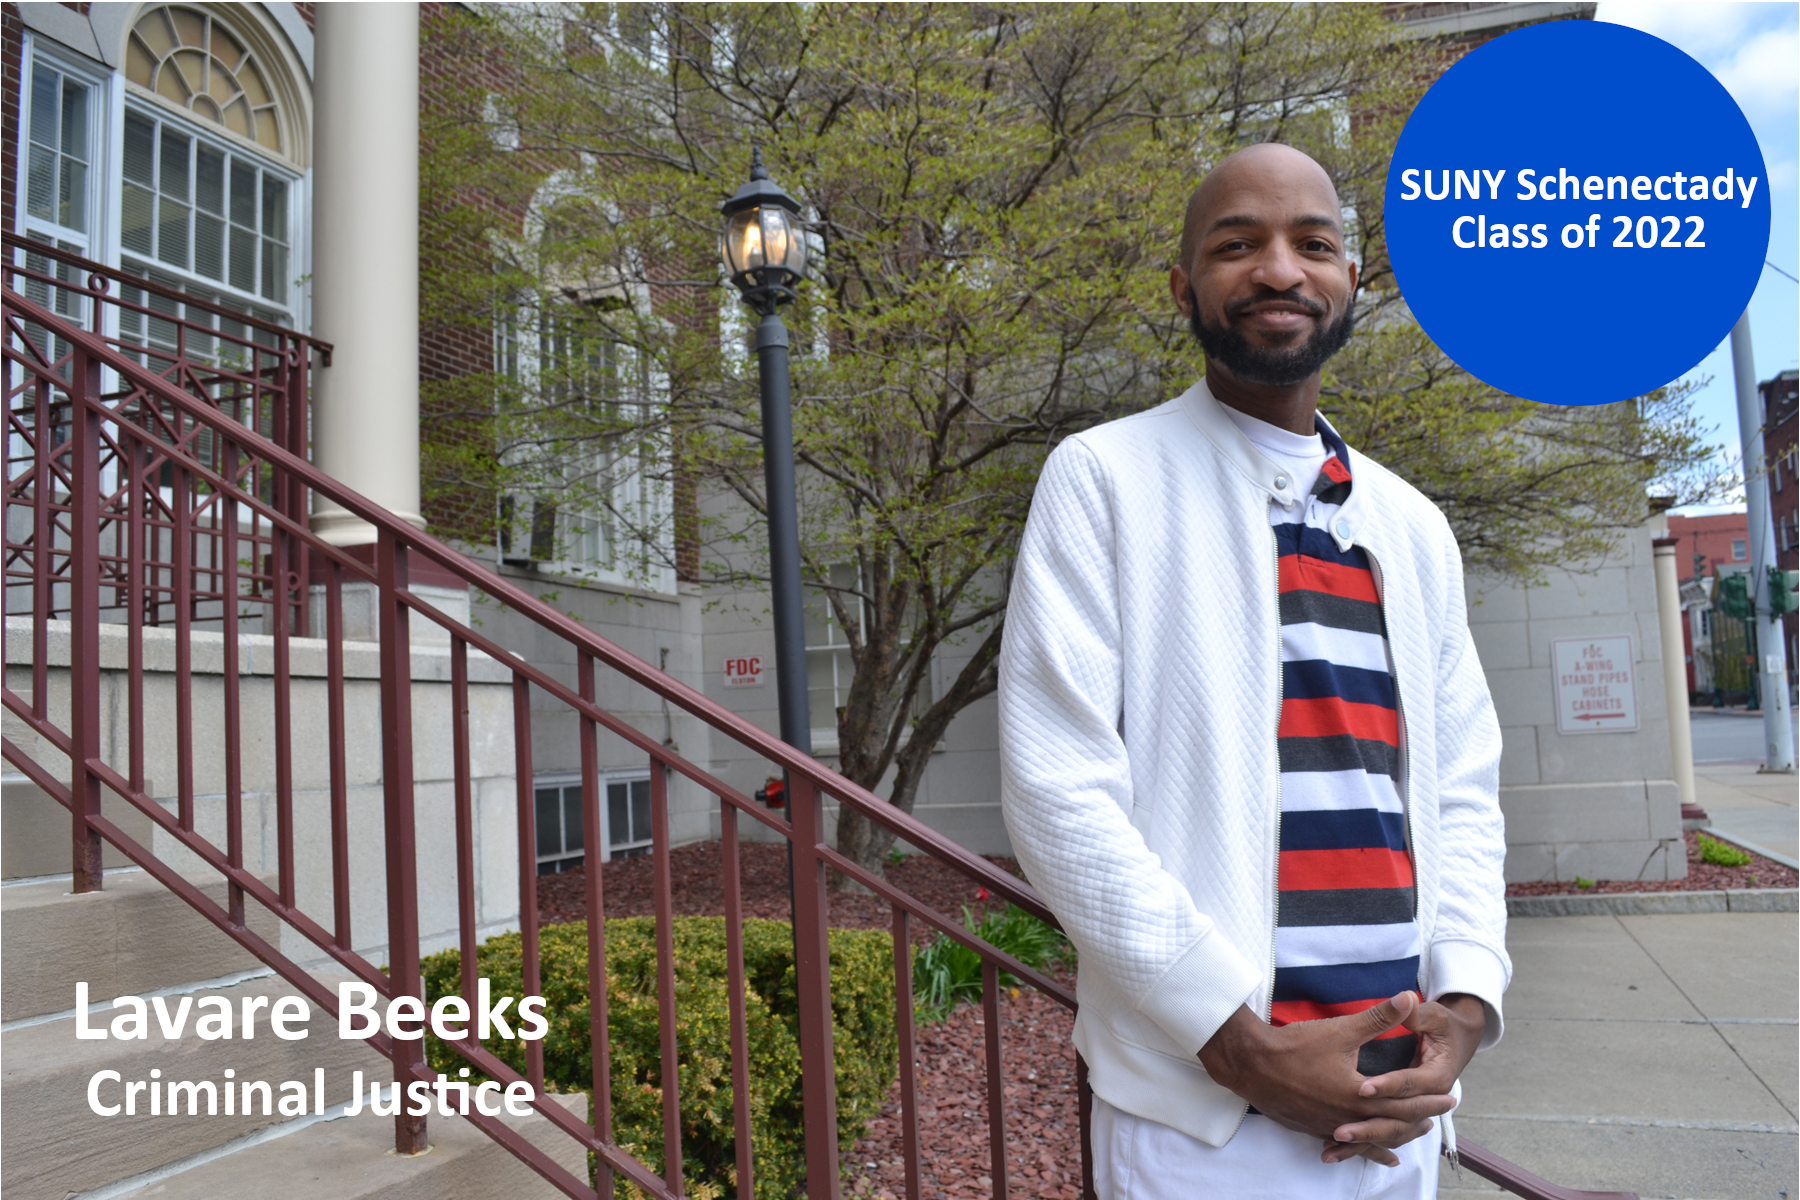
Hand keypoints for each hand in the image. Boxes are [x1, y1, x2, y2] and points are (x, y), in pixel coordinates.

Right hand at [1197, 992, 1456, 1152]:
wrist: (1252, 1064)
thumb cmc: (1296, 1046)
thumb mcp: (1341, 1029)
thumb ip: (1378, 1018)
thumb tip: (1408, 999)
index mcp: (1360, 1095)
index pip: (1405, 1101)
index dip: (1429, 1099)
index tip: (1451, 1097)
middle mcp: (1349, 1117)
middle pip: (1394, 1123)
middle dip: (1420, 1118)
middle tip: (1442, 1114)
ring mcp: (1331, 1127)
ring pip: (1374, 1138)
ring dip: (1398, 1135)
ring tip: (1417, 1133)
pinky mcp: (1315, 1129)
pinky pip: (1349, 1145)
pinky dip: (1368, 1150)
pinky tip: (1378, 1156)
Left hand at [1320, 992, 1485, 1165]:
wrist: (1461, 1038)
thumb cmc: (1446, 1025)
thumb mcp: (1435, 1016)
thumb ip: (1417, 1013)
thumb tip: (1406, 999)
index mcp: (1437, 1076)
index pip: (1409, 1085)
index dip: (1387, 1086)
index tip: (1362, 1088)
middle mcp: (1429, 1100)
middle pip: (1397, 1118)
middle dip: (1368, 1125)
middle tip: (1339, 1128)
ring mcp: (1419, 1110)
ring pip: (1390, 1133)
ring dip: (1363, 1140)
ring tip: (1334, 1142)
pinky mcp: (1405, 1113)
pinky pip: (1383, 1135)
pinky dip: (1364, 1144)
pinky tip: (1336, 1149)